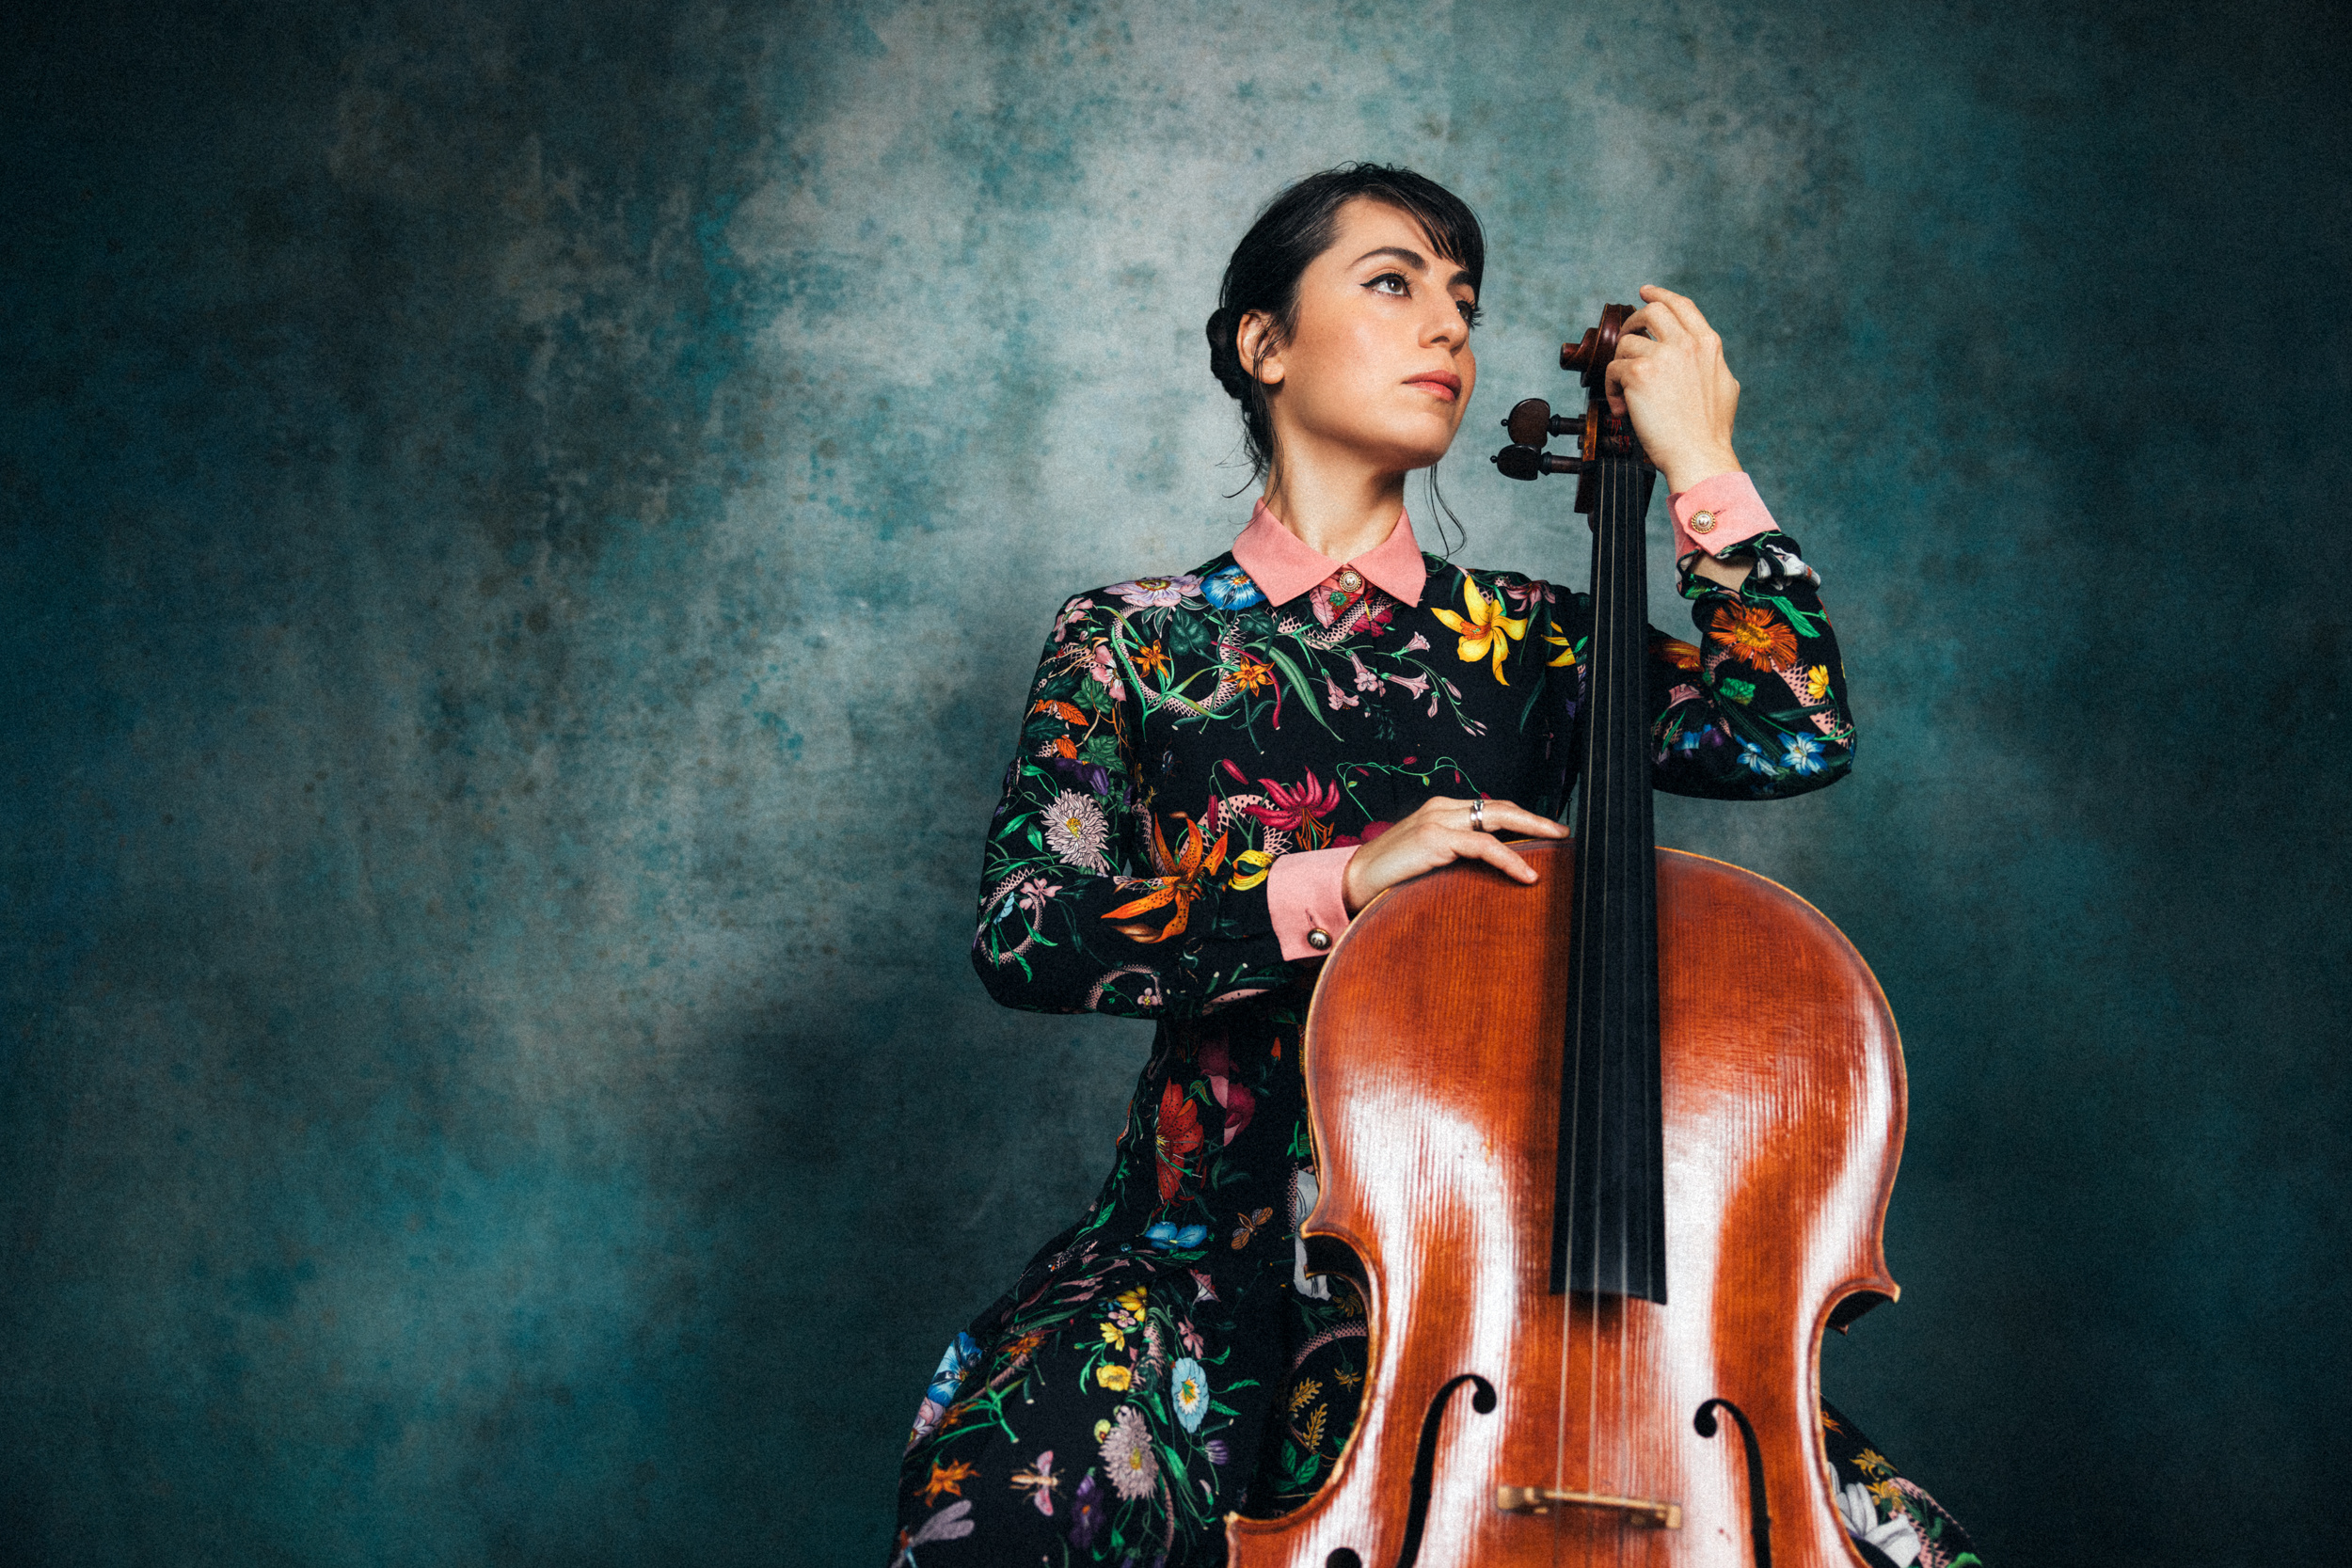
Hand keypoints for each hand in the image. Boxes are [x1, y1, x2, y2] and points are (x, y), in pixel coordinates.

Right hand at [1340, 796, 1568, 913]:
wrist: (1352, 883)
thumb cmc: (1389, 879)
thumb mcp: (1430, 865)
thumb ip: (1456, 860)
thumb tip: (1490, 875)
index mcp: (1440, 812)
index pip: (1489, 809)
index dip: (1521, 817)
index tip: (1547, 831)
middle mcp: (1441, 808)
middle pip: (1499, 806)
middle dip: (1536, 817)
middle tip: (1564, 831)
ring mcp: (1437, 819)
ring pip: (1497, 818)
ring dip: (1532, 829)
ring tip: (1557, 842)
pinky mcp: (1434, 838)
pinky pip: (1483, 845)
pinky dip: (1509, 858)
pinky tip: (1527, 873)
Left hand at [1604, 284, 1742, 493]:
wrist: (1700, 455)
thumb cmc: (1710, 432)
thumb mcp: (1724, 385)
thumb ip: (1709, 363)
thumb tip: (1700, 356)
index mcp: (1708, 345)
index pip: (1681, 306)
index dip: (1660, 294)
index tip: (1645, 291)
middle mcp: (1686, 344)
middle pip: (1651, 311)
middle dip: (1633, 322)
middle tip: (1625, 340)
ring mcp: (1663, 356)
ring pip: (1627, 344)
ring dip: (1620, 367)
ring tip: (1625, 393)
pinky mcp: (1640, 374)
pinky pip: (1613, 369)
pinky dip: (1611, 388)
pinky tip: (1621, 407)